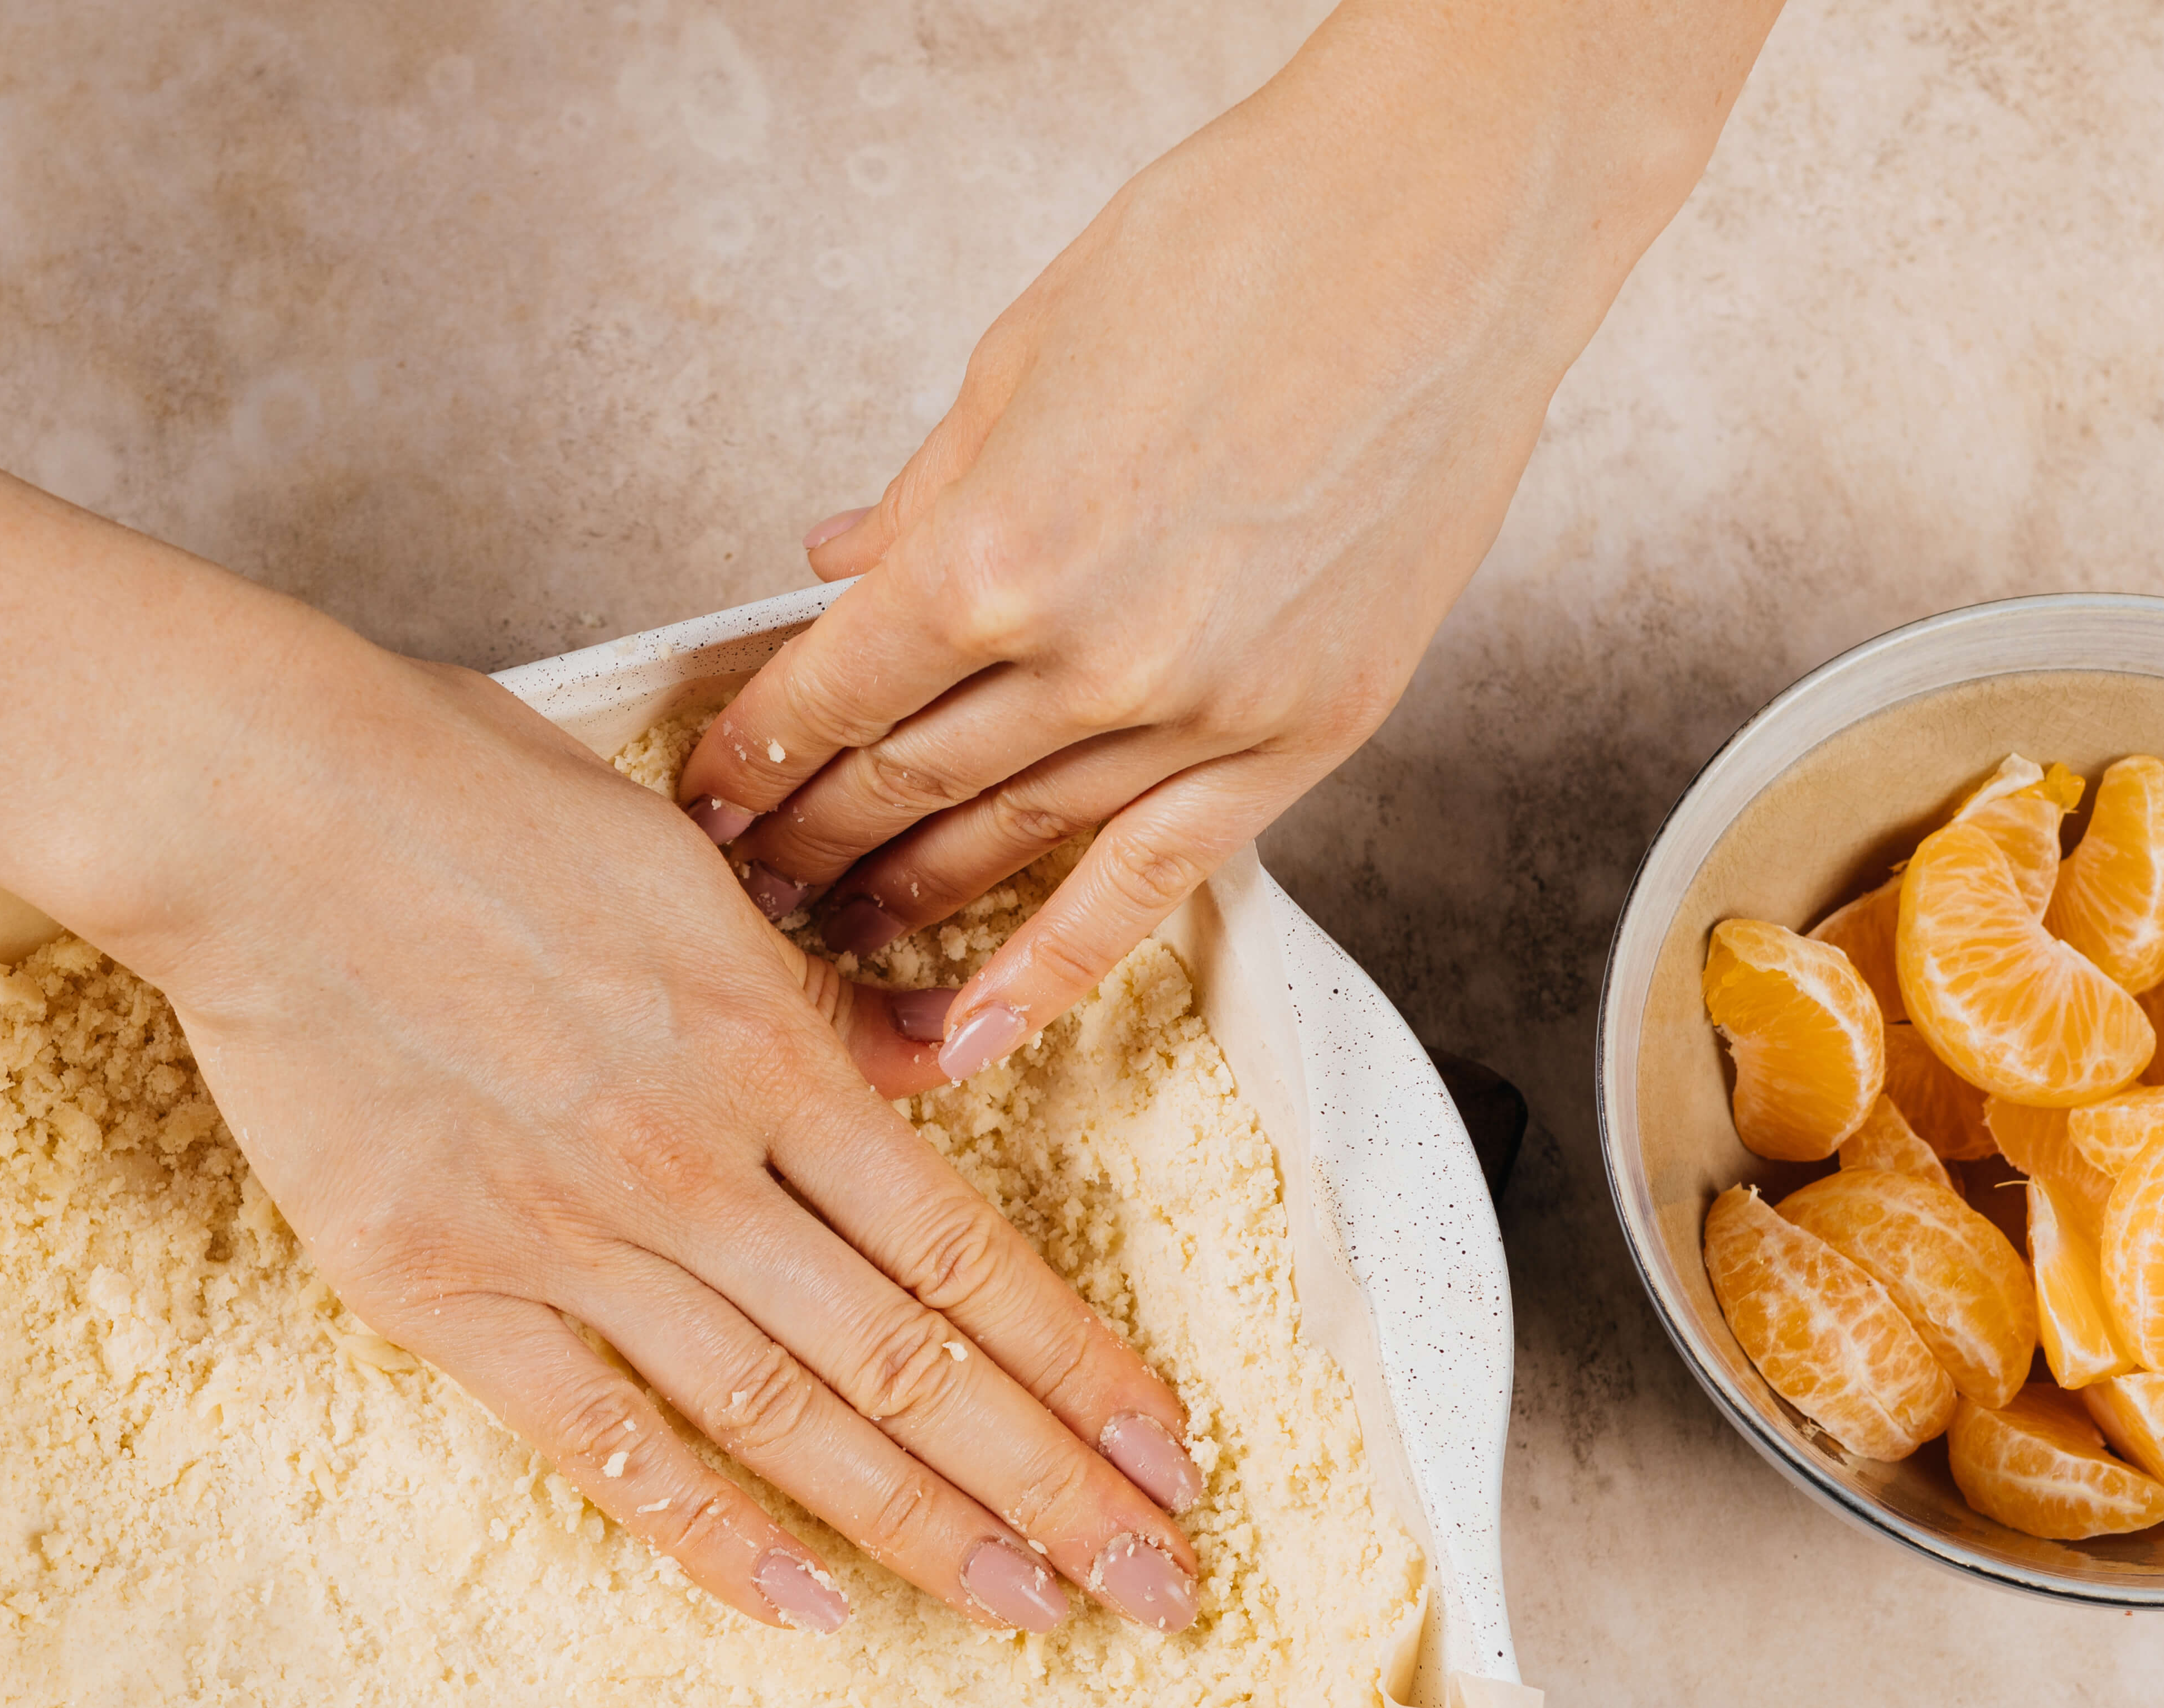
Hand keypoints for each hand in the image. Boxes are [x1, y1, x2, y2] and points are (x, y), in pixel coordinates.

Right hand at [108, 638, 1209, 1636]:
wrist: (261, 811)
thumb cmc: (469, 796)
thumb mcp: (686, 867)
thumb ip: (795, 998)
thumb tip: (900, 1077)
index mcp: (765, 1047)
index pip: (966, 1248)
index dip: (1080, 1367)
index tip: (1169, 1455)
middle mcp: (693, 1162)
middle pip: (911, 1358)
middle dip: (1051, 1487)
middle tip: (1155, 1589)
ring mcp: (569, 1235)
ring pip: (786, 1418)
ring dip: (923, 1528)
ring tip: (1032, 1614)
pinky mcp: (446, 1289)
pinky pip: (602, 1444)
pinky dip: (710, 1538)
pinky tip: (809, 1610)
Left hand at [678, 0, 1775, 1081]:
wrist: (1455, 225)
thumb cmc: (1246, 244)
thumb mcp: (1028, 350)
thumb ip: (928, 491)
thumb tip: (841, 562)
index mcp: (997, 546)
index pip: (829, 693)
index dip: (752, 757)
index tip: (709, 796)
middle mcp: (1089, 653)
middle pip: (902, 782)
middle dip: (808, 839)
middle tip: (752, 881)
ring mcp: (1201, 708)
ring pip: (1009, 842)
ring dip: (908, 895)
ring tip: (840, 930)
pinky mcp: (1301, 733)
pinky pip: (1152, 885)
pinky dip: (1057, 964)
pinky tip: (979, 1025)